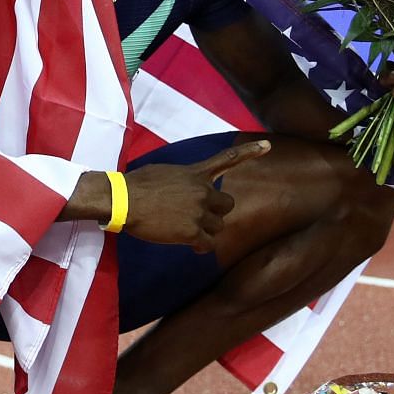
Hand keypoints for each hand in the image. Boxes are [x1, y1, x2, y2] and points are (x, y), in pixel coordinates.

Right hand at [120, 139, 270, 251]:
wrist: (124, 200)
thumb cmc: (137, 185)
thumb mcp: (165, 172)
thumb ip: (183, 180)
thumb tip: (184, 193)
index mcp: (196, 173)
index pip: (228, 159)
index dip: (251, 152)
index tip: (269, 148)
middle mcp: (202, 191)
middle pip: (227, 205)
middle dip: (216, 212)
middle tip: (198, 217)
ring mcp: (199, 212)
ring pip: (218, 226)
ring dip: (206, 230)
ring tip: (184, 229)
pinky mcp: (192, 232)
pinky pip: (208, 244)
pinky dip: (200, 246)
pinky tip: (189, 244)